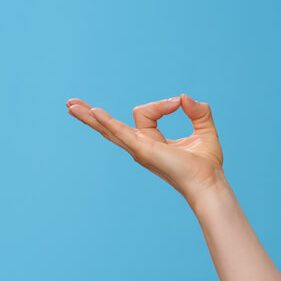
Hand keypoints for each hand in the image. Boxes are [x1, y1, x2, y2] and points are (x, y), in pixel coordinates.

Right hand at [66, 94, 225, 200]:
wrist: (208, 182)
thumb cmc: (206, 164)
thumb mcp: (205, 130)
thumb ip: (198, 111)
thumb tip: (184, 97)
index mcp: (152, 142)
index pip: (146, 113)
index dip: (163, 103)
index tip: (180, 103)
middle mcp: (140, 146)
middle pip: (110, 127)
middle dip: (92, 115)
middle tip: (72, 103)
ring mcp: (139, 149)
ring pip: (109, 129)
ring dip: (90, 116)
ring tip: (71, 105)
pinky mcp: (143, 149)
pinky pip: (121, 132)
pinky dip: (108, 121)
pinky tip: (94, 112)